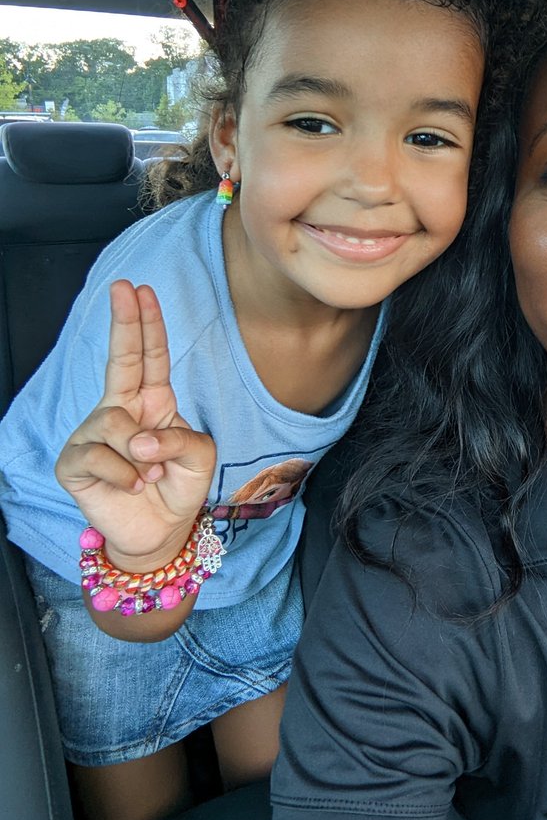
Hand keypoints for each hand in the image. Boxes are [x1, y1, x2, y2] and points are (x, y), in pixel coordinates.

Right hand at [56, 280, 216, 570]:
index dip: (146, 324)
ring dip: (142, 456)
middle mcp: (120, 410)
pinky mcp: (74, 462)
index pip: (149, 356)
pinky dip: (125, 476)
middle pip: (119, 359)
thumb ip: (181, 438)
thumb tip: (138, 437)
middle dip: (124, 321)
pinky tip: (130, 487)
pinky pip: (101, 458)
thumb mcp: (200, 458)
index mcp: (153, 401)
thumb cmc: (178, 487)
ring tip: (148, 475)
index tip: (141, 290)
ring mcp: (93, 434)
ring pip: (117, 426)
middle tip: (124, 286)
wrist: (159, 532)